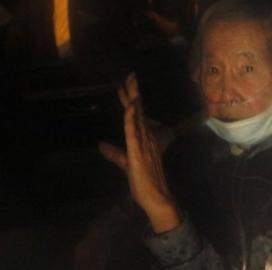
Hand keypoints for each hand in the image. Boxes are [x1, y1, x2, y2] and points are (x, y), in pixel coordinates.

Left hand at [100, 73, 178, 232]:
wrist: (155, 196)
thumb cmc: (143, 181)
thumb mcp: (125, 162)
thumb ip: (114, 153)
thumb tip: (101, 144)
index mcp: (144, 138)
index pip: (137, 115)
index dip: (131, 99)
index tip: (127, 84)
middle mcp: (146, 136)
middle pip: (138, 111)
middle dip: (133, 93)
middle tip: (131, 75)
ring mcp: (144, 142)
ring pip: (137, 117)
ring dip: (134, 99)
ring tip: (131, 83)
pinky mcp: (138, 151)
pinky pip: (134, 131)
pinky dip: (131, 118)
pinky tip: (129, 107)